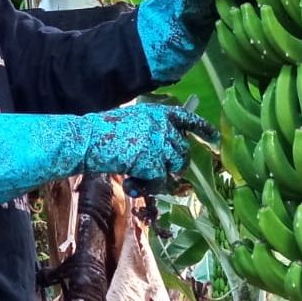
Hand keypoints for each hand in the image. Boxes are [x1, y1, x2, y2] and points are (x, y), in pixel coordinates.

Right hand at [0, 104, 216, 212]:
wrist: (86, 140)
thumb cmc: (100, 134)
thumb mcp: (130, 125)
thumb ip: (150, 135)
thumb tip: (167, 159)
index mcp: (156, 113)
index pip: (187, 118)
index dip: (203, 129)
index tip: (215, 139)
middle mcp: (162, 124)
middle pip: (182, 151)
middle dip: (171, 167)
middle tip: (151, 176)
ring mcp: (159, 141)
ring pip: (174, 168)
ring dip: (157, 180)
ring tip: (135, 180)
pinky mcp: (153, 160)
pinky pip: (159, 182)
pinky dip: (146, 188)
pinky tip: (129, 183)